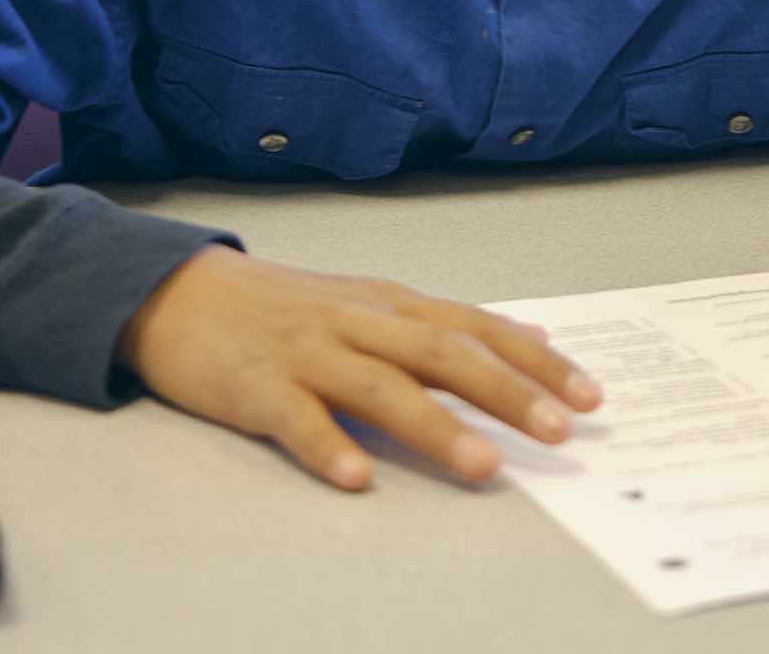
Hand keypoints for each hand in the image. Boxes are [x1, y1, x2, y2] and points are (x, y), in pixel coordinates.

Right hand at [116, 246, 603, 491]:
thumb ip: (446, 324)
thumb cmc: (285, 306)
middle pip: (443, 354)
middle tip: (560, 432)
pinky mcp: (256, 386)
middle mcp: (359, 322)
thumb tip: (531, 334)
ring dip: (435, 427)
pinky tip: (356, 476)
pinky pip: (295, 418)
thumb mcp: (373, 302)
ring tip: (484, 467)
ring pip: (380, 386)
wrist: (179, 291)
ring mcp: (308, 352)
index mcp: (392, 304)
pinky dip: (327, 445)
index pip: (477, 328)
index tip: (589, 396)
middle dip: (507, 393)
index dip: (535, 362)